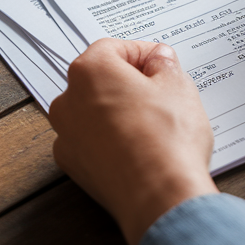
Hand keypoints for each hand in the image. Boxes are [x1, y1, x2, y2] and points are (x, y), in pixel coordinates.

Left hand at [49, 39, 218, 244]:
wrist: (159, 195)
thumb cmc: (167, 139)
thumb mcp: (178, 87)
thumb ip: (165, 65)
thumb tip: (159, 59)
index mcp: (90, 71)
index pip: (114, 48)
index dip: (143, 53)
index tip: (161, 63)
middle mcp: (68, 100)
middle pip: (99, 79)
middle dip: (127, 81)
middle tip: (159, 91)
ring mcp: (66, 135)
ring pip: (92, 111)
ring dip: (116, 110)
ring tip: (151, 122)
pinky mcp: (73, 165)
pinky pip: (90, 141)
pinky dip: (108, 139)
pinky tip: (136, 147)